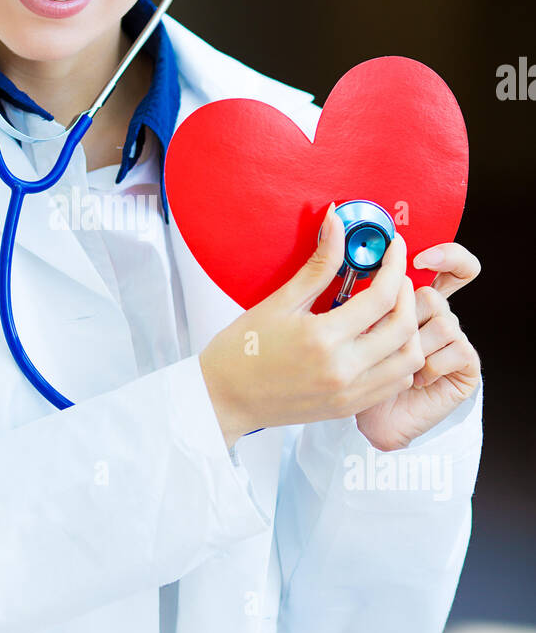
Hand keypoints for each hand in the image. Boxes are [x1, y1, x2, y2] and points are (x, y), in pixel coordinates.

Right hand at [199, 203, 424, 446]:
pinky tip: (381, 340)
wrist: (224, 399)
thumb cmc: (243, 350)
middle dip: (408, 295)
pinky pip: (395, 383)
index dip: (395, 265)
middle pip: (404, 328)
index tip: (394, 247)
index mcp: (322, 339)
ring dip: (410, 331)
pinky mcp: (348, 408)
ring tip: (392, 310)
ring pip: (409, 360)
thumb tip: (337, 224)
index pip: (381, 297)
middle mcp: (343, 370)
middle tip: (395, 276)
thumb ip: (318, 265)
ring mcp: (349, 394)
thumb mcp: (279, 302)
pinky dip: (399, 358)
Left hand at [355, 242, 481, 451]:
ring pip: (444, 321)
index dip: (446, 256)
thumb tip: (337, 232)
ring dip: (417, 340)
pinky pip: (457, 350)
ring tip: (393, 362)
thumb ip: (353, 289)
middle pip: (433, 295)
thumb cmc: (356, 374)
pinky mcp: (465, 368)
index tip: (420, 258)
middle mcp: (436, 318)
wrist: (373, 420)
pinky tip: (416, 379)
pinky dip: (434, 363)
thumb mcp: (345, 327)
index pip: (447, 267)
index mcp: (413, 303)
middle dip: (408, 309)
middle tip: (378, 331)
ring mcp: (452, 343)